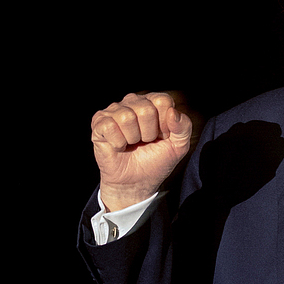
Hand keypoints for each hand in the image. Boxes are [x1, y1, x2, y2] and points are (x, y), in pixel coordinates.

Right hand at [90, 92, 192, 209]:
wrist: (136, 182)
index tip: (162, 136)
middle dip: (149, 133)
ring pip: (126, 117)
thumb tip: (172, 112)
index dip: (165, 124)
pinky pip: (110, 126)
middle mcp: (133, 102)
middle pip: (146, 109)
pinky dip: (118, 142)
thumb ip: (184, 127)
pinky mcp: (99, 123)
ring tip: (132, 143)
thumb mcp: (179, 146)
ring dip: (133, 138)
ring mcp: (114, 111)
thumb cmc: (156, 161)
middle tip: (145, 142)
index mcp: (153, 103)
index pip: (163, 101)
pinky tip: (119, 146)